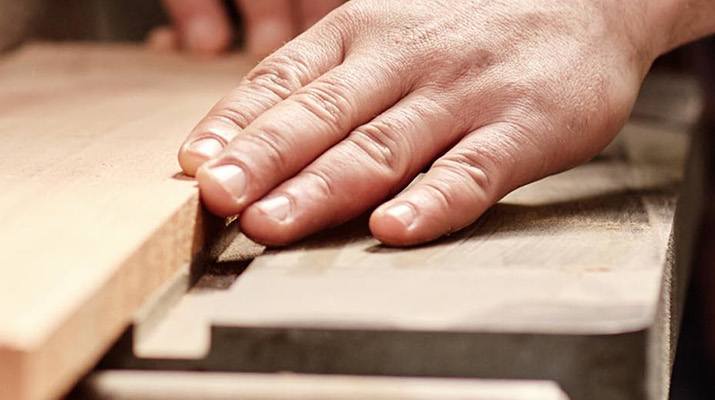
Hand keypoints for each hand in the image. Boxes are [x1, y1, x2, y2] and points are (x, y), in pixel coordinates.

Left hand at [176, 0, 714, 245]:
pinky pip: (469, 174)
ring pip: (379, 148)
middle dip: (261, 160)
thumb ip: (322, 77)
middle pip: (320, 116)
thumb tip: (235, 136)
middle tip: (216, 197)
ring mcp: (463, 97)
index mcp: (362, 32)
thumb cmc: (475, 24)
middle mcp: (405, 61)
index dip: (234, 123)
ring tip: (271, 223)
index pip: (284, 79)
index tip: (193, 163)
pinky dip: (430, 203)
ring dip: (320, 189)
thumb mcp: (389, 26)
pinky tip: (393, 228)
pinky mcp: (521, 132)